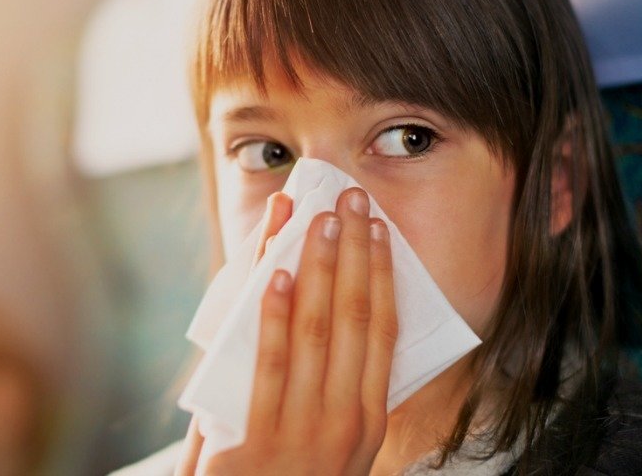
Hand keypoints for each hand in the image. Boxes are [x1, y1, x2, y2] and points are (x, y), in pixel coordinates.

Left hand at [176, 188, 397, 475]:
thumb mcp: (329, 441)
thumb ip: (328, 385)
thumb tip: (321, 307)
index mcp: (367, 419)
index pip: (384, 330)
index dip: (382, 274)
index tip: (378, 229)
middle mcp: (345, 421)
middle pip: (357, 318)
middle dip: (354, 252)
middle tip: (351, 201)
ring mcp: (303, 430)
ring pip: (317, 331)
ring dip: (319, 266)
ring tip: (318, 218)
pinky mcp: (257, 440)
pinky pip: (269, 364)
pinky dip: (274, 314)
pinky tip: (276, 273)